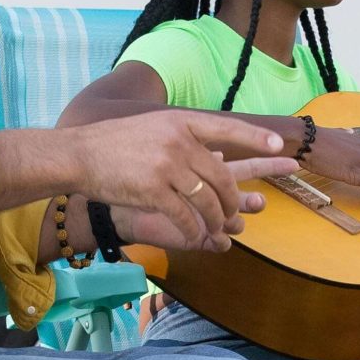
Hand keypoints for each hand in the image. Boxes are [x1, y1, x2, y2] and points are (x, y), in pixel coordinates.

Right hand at [66, 111, 295, 252]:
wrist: (79, 155)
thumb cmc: (115, 144)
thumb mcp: (153, 129)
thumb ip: (182, 140)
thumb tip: (215, 153)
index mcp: (179, 122)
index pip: (226, 127)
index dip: (255, 137)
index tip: (280, 145)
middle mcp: (177, 141)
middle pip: (221, 175)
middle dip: (232, 199)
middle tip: (237, 213)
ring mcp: (167, 166)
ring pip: (207, 200)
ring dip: (216, 219)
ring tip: (219, 228)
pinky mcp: (154, 191)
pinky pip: (186, 216)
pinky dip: (196, 230)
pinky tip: (199, 238)